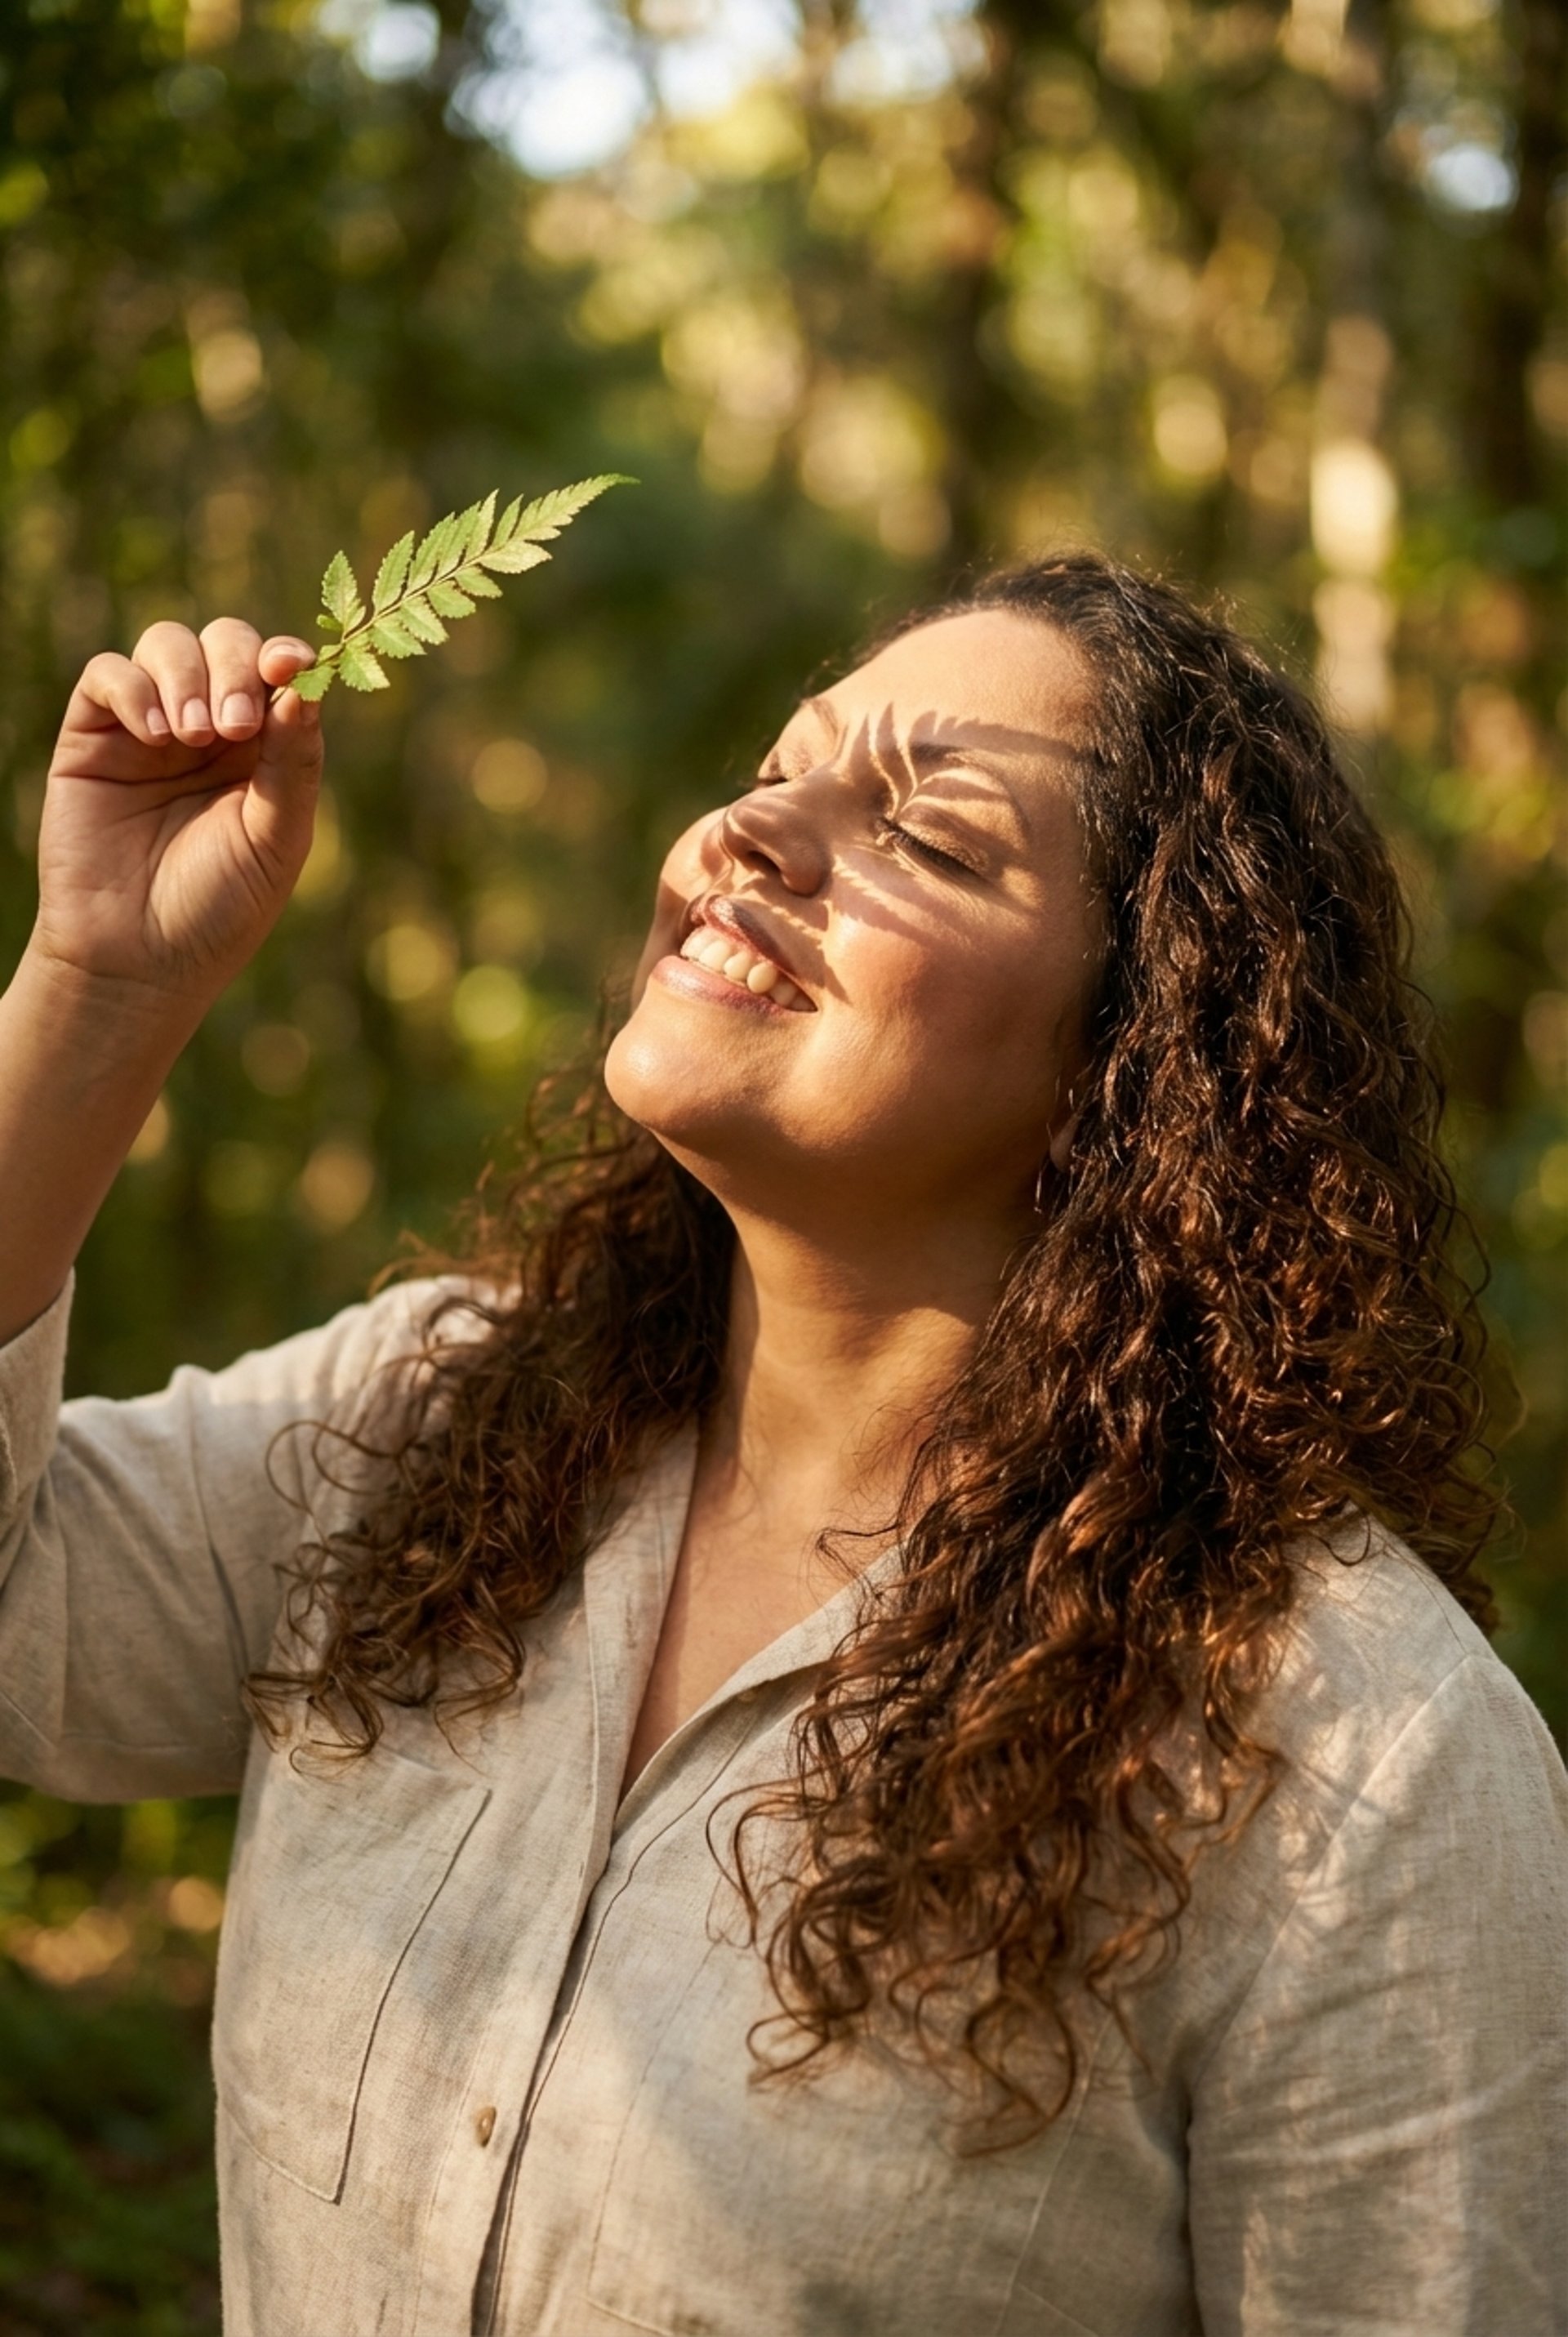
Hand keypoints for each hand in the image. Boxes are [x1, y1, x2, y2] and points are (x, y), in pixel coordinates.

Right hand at [32, 618, 323, 1005]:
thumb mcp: (275, 839)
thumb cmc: (217, 909)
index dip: (287, 656)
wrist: (138, 960)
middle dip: (235, 667)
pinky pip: (107, 674)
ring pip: (166, 643)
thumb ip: (294, 764)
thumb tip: (305, 686)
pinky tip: (155, 738)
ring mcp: (149, 727)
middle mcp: (210, 728)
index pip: (279, 674)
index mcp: (265, 749)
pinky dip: (134, 690)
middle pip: (226, 642)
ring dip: (187, 675)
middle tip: (235, 726)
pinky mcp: (93, 737)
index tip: (291, 665)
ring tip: (191, 736)